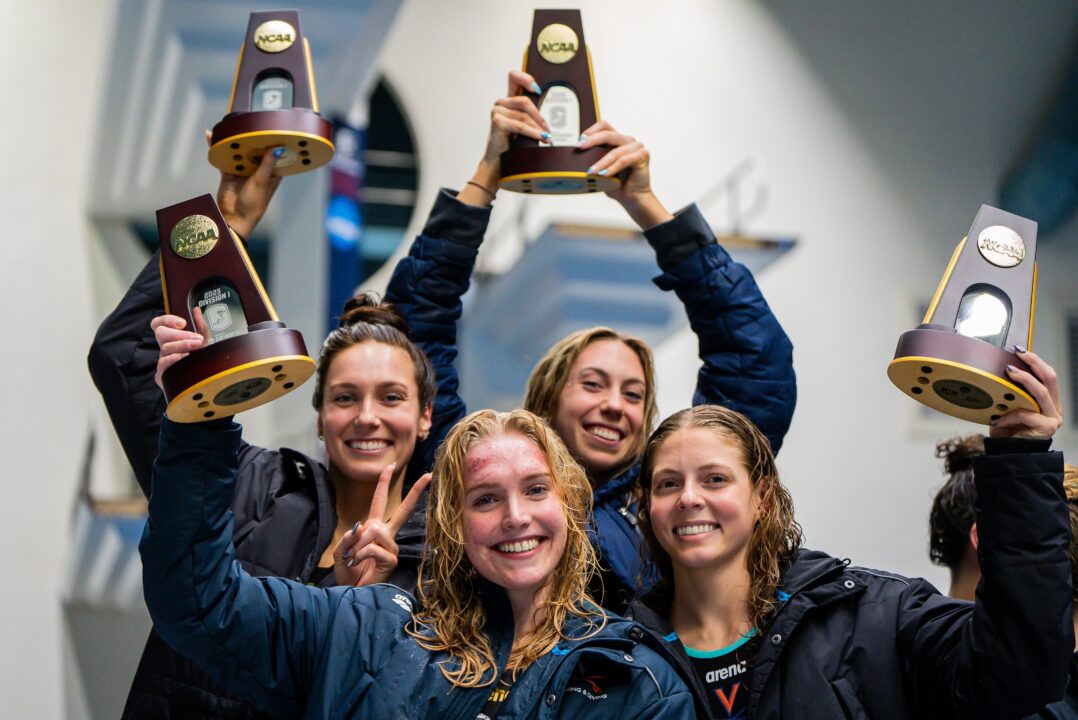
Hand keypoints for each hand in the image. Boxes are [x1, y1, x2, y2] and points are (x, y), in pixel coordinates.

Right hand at [151, 309, 209, 390]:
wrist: (206, 381)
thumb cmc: (202, 359)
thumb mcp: (204, 341)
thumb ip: (200, 326)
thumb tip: (196, 309)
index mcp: (171, 337)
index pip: (158, 324)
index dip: (166, 320)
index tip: (182, 323)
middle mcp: (165, 347)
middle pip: (160, 333)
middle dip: (179, 334)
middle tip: (197, 339)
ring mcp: (163, 360)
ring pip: (165, 347)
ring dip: (182, 345)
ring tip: (197, 346)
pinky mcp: (162, 374)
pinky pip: (162, 363)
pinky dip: (173, 358)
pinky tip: (185, 357)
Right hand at [211, 131, 282, 238]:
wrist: (234, 217)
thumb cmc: (253, 204)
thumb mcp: (262, 181)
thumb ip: (267, 164)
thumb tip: (277, 148)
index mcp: (271, 173)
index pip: (275, 154)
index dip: (275, 142)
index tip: (274, 128)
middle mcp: (258, 170)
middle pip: (255, 150)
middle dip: (252, 139)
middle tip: (248, 122)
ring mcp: (243, 171)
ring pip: (239, 152)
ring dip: (235, 142)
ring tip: (229, 126)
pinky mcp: (229, 173)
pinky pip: (225, 157)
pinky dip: (219, 148)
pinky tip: (212, 137)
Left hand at [333, 466, 431, 586]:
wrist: (352, 593)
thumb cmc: (349, 573)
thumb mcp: (341, 552)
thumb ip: (348, 538)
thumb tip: (360, 528)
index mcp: (374, 528)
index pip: (379, 501)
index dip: (383, 483)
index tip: (390, 465)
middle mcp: (386, 535)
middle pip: (403, 510)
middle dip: (415, 492)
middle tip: (428, 476)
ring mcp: (390, 547)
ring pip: (375, 530)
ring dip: (358, 544)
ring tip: (353, 557)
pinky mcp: (391, 559)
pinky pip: (372, 548)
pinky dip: (360, 554)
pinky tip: (357, 563)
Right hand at [460, 70, 549, 205]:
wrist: (499, 163)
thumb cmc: (511, 145)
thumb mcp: (524, 126)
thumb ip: (531, 115)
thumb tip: (550, 113)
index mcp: (507, 100)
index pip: (513, 77)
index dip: (525, 78)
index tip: (537, 89)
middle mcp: (500, 103)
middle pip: (525, 101)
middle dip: (539, 116)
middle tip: (548, 129)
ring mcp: (497, 111)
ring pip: (524, 115)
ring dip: (538, 128)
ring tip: (546, 137)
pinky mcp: (497, 121)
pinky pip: (520, 125)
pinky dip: (533, 133)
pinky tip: (541, 138)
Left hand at [578, 120, 672, 228]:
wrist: (632, 198)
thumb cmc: (617, 184)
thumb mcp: (601, 170)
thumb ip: (592, 161)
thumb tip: (573, 159)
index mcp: (617, 140)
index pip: (604, 126)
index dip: (591, 130)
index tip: (579, 140)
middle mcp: (628, 141)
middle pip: (608, 134)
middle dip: (592, 140)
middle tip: (581, 147)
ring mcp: (637, 147)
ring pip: (615, 151)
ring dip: (601, 162)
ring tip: (591, 171)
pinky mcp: (642, 156)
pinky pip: (624, 160)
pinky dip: (613, 168)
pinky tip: (605, 174)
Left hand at [990, 347, 1062, 439]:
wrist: (1007, 453)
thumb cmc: (1006, 430)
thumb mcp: (1008, 406)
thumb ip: (1011, 392)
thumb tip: (998, 371)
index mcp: (1048, 401)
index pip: (1047, 375)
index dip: (1035, 361)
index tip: (1018, 349)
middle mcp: (1054, 408)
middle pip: (1050, 378)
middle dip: (1034, 362)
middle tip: (1017, 352)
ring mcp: (1053, 417)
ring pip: (1040, 392)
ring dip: (1024, 380)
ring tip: (1009, 371)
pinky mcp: (1047, 427)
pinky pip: (1026, 414)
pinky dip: (1009, 415)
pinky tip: (997, 419)